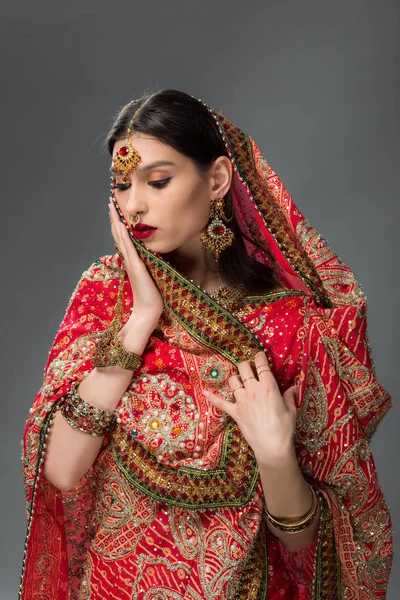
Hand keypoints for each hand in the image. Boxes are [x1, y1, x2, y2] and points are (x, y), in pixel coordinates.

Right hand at [109, 199, 163, 336]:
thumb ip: (147, 265)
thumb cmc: (151, 296)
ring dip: (116, 223)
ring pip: (121, 239)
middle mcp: (129, 260)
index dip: (118, 225)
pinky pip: (129, 248)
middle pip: (118, 235)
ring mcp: (131, 263)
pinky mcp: (137, 267)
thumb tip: (150, 256)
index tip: (115, 211)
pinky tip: (121, 226)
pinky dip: (124, 236)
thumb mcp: (149, 275)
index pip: (123, 239)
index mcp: (132, 261)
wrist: (148, 311)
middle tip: (109, 203)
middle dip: (114, 219)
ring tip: (112, 208)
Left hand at [205, 351, 297, 466]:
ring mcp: (242, 400)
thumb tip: (293, 388)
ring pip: (233, 380)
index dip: (260, 357)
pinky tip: (206, 393)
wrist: (272, 447)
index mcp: (269, 387)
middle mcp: (253, 390)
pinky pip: (221, 403)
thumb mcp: (291, 410)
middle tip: (249, 368)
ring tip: (239, 380)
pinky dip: (214, 398)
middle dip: (245, 365)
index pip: (261, 365)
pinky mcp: (235, 412)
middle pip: (243, 368)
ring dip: (235, 378)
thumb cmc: (285, 429)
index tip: (260, 355)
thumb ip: (290, 396)